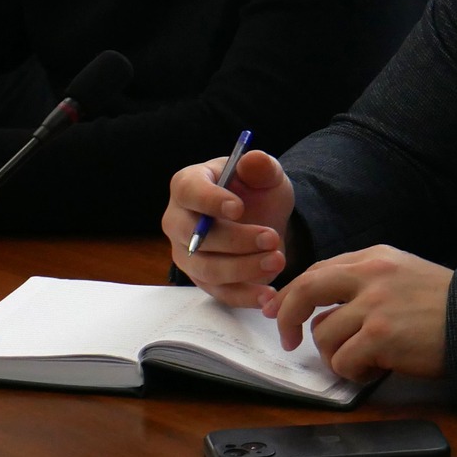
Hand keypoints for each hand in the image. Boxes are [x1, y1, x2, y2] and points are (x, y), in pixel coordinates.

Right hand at [162, 149, 294, 305]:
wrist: (264, 219)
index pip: (189, 192)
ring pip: (207, 269)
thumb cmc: (255, 191)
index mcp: (188, 186)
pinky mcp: (203, 280)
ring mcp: (187, 254)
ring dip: (243, 269)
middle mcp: (179, 221)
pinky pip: (220, 293)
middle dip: (236, 240)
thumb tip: (254, 160)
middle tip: (272, 238)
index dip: (210, 201)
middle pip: (197, 237)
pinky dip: (244, 296)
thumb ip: (262, 166)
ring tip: (277, 260)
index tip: (238, 208)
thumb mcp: (265, 175)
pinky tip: (269, 294)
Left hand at [266, 246, 449, 379]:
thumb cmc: (445, 305)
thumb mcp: (403, 274)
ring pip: (323, 335)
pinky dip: (353, 372)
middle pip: (306, 290)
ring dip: (337, 355)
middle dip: (288, 317)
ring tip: (364, 360)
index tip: (279, 311)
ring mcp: (375, 305)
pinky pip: (343, 361)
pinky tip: (376, 369)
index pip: (318, 270)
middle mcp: (371, 275)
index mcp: (375, 258)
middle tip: (289, 340)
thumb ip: (365, 281)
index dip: (292, 293)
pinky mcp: (380, 336)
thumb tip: (322, 307)